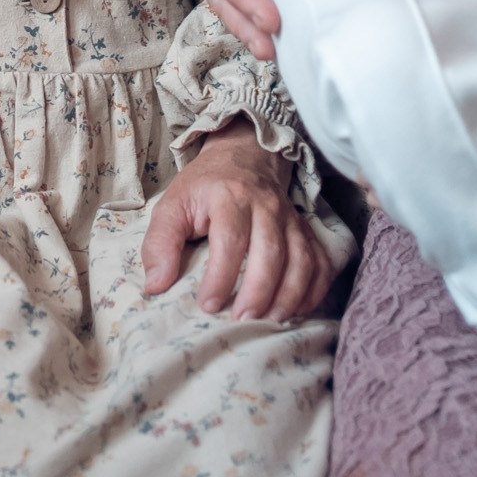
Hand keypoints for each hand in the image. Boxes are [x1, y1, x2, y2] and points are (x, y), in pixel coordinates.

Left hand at [140, 118, 334, 320]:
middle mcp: (265, 206)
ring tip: (271, 321)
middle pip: (271, 252)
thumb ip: (160, 243)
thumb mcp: (173, 205)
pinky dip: (315, 289)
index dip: (220, 277)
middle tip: (242, 320)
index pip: (230, 240)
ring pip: (301, 258)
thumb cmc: (204, 188)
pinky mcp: (304, 229)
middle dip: (258, 291)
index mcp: (229, 197)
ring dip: (290, 294)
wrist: (243, 156)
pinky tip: (299, 311)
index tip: (208, 305)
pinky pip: (320, 261)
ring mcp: (290, 218)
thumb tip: (156, 285)